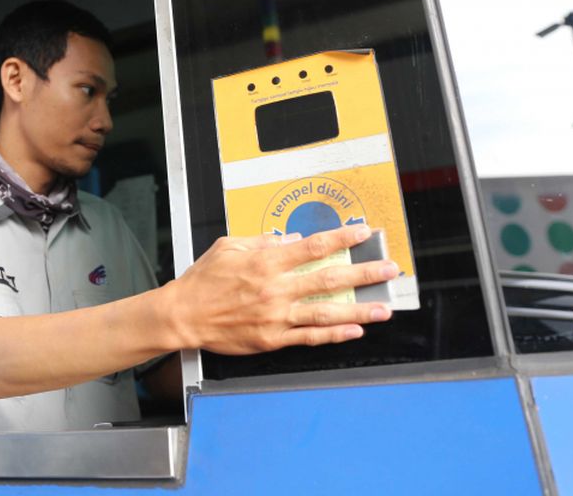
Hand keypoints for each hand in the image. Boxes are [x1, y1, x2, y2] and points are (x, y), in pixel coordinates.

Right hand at [163, 225, 398, 353]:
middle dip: (363, 273)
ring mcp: (277, 316)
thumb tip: (290, 240)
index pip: (313, 247)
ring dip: (360, 309)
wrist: (184, 315)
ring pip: (327, 312)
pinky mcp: (273, 338)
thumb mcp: (228, 247)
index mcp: (266, 262)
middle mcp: (276, 289)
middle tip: (388, 270)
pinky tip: (355, 330)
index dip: (341, 239)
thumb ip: (261, 241)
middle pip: (329, 279)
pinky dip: (335, 334)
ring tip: (384, 308)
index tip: (362, 234)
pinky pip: (310, 337)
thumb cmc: (203, 280)